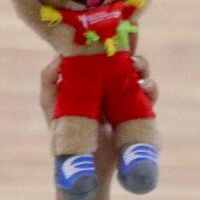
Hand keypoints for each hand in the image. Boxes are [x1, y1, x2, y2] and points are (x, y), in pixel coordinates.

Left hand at [39, 50, 156, 199]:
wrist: (84, 166)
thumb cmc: (63, 132)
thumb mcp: (51, 105)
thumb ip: (49, 81)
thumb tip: (59, 56)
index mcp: (92, 78)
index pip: (105, 54)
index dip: (112, 42)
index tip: (114, 33)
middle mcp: (111, 84)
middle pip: (127, 60)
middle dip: (132, 53)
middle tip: (130, 56)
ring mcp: (125, 98)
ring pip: (141, 75)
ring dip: (143, 68)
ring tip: (138, 72)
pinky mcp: (138, 113)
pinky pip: (150, 97)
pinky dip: (150, 90)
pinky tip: (144, 90)